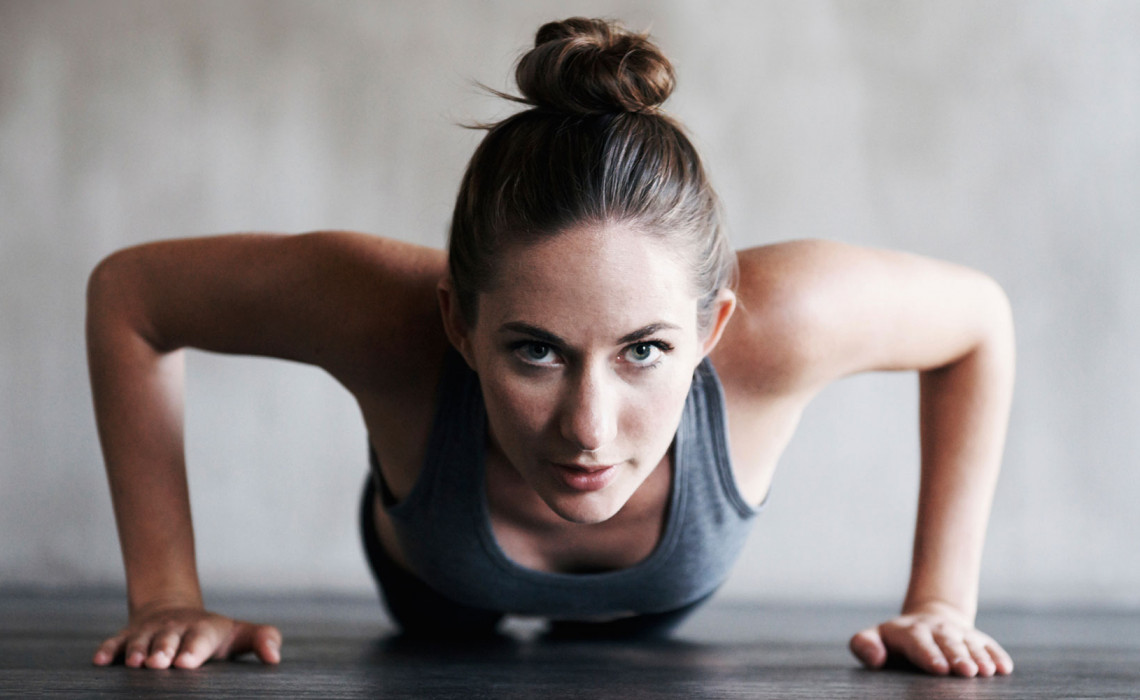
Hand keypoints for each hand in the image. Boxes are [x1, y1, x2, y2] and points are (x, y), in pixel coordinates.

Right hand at [92, 603, 281, 668]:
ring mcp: (149, 632)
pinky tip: (100, 660)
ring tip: (135, 663)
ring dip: (136, 651)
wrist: (174, 612)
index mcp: (203, 630)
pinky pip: (114, 642)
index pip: (199, 640)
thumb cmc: (212, 634)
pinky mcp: (127, 636)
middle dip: (163, 651)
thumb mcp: (239, 635)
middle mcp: (174, 629)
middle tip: (158, 664)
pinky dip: (107, 650)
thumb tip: (275, 657)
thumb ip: (262, 639)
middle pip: (167, 640)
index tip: (187, 663)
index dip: (193, 650)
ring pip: (140, 641)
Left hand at [848, 601, 1012, 676]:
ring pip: (970, 645)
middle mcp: (937, 630)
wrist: (929, 619)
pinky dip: (997, 655)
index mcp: (910, 632)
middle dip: (958, 657)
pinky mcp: (978, 638)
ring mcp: (959, 633)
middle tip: (966, 672)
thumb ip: (865, 645)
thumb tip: (874, 658)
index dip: (929, 655)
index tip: (939, 669)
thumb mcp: (875, 637)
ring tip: (986, 671)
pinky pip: (990, 645)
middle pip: (948, 644)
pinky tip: (1004, 667)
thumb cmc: (897, 640)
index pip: (919, 643)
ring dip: (979, 657)